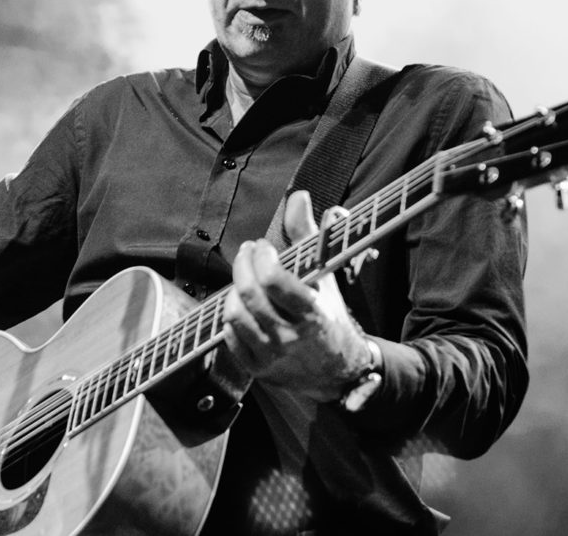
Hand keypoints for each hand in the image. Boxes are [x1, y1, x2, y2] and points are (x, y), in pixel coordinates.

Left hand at [222, 191, 372, 401]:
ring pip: (235, 315)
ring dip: (234, 289)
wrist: (338, 370)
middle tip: (247, 252)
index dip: (261, 257)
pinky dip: (232, 316)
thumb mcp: (326, 275)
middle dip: (242, 265)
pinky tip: (242, 304)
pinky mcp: (257, 368)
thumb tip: (299, 196)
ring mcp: (273, 355)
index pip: (274, 281)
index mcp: (313, 314)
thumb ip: (310, 234)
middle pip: (249, 294)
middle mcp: (292, 337)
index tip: (263, 247)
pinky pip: (230, 338)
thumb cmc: (328, 314)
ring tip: (244, 277)